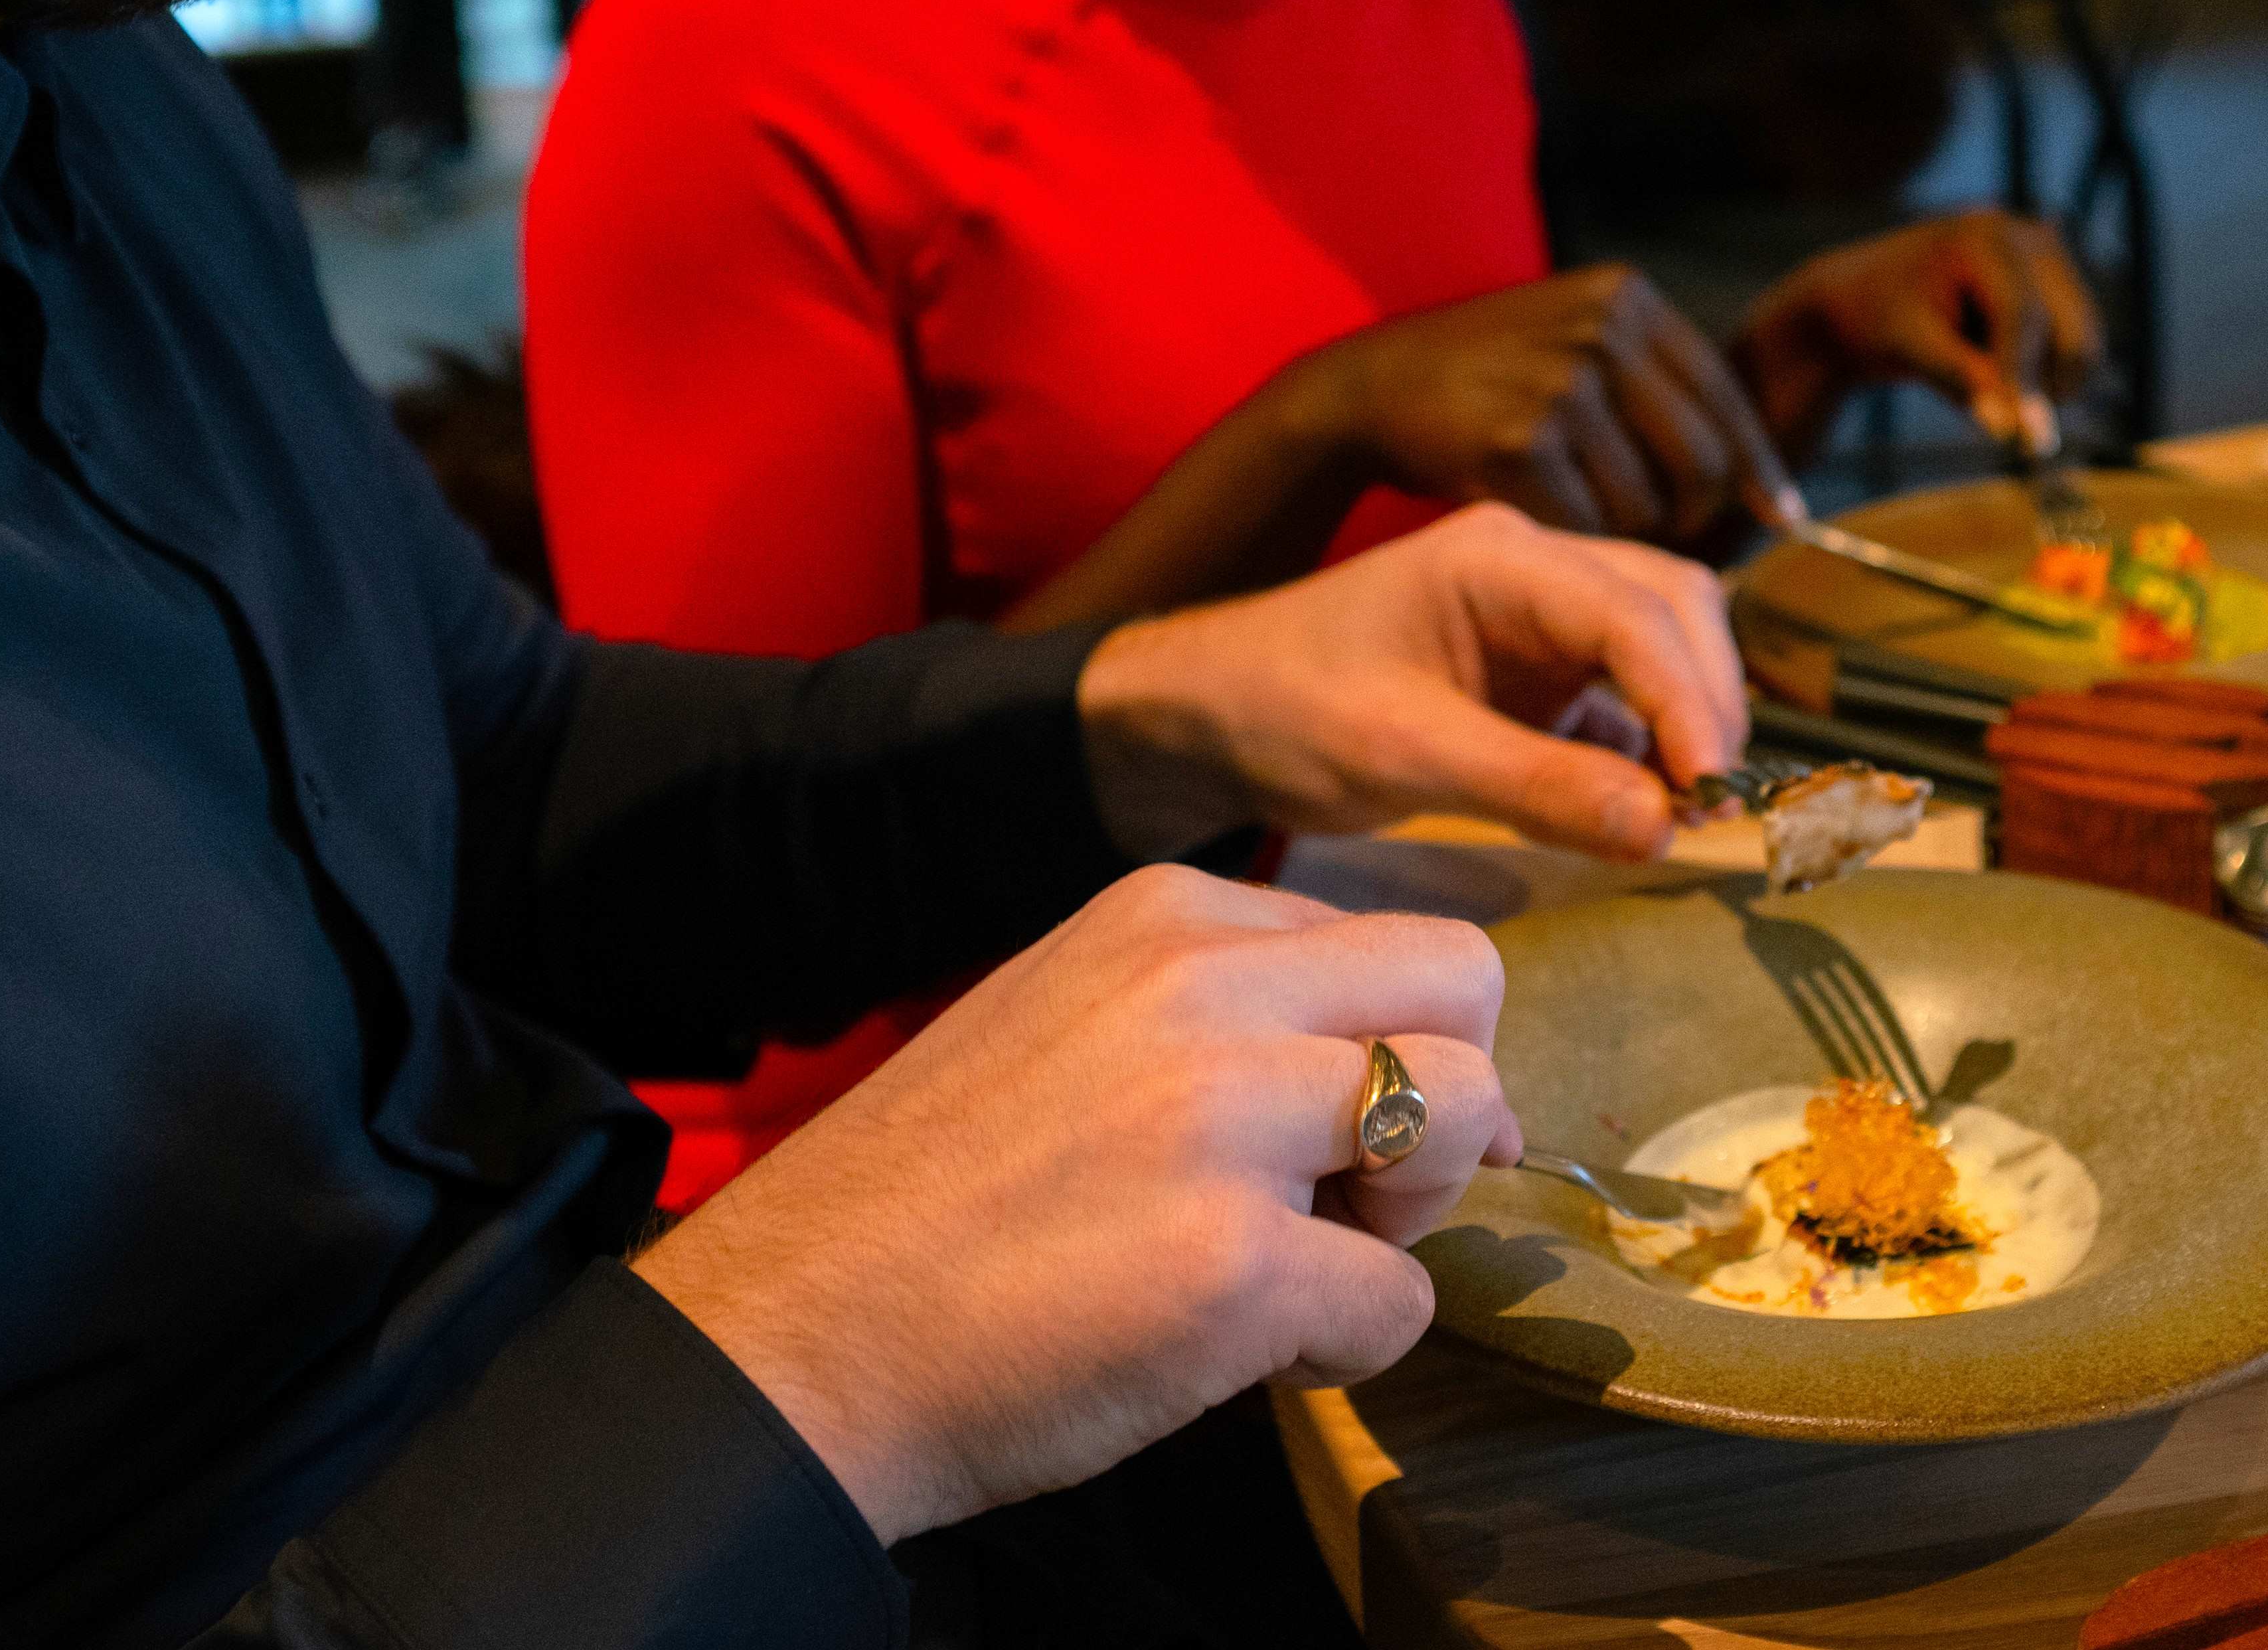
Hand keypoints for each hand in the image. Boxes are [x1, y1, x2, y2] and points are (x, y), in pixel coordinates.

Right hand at [633, 866, 1520, 1544]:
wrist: (798, 1331)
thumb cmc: (935, 1200)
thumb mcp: (1074, 1021)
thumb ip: (1218, 1011)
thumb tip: (1387, 1064)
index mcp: (1165, 917)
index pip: (1389, 937)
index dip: (1394, 1041)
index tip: (1334, 1124)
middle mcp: (1204, 988)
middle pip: (1466, 984)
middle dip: (1452, 1095)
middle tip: (1357, 1190)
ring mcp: (1225, 1119)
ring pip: (1469, 1116)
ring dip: (1408, 1217)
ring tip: (1290, 1262)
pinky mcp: (1237, 1264)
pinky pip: (1402, 1300)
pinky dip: (1344, 1345)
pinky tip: (1231, 1350)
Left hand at [1075, 500, 1744, 860]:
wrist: (1209, 713)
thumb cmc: (1284, 709)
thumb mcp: (1404, 752)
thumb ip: (1536, 786)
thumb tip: (1665, 827)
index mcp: (1498, 556)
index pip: (1633, 612)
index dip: (1691, 701)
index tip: (1716, 789)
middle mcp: (1533, 568)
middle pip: (1672, 610)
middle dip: (1706, 702)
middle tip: (1716, 806)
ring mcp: (1539, 618)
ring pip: (1661, 649)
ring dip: (1688, 725)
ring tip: (1690, 814)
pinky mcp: (1536, 674)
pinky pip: (1623, 698)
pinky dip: (1650, 749)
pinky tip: (1647, 809)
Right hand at [1301, 265, 1784, 543]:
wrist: (1366, 389)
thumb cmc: (1484, 382)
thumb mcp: (1573, 339)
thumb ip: (1654, 384)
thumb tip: (1755, 477)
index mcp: (1626, 298)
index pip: (1724, 392)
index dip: (1756, 464)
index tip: (1780, 514)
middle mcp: (1602, 329)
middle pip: (1701, 459)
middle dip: (1689, 512)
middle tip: (1659, 534)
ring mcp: (1560, 383)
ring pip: (1646, 503)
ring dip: (1619, 528)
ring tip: (1570, 504)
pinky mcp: (1519, 442)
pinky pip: (1587, 527)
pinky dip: (1571, 540)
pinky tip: (1535, 516)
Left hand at [1731, 209, 2099, 454]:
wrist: (1868, 298)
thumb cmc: (1878, 317)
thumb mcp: (1908, 346)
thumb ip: (1961, 380)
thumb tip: (2012, 429)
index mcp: (1983, 237)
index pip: (2020, 314)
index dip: (2025, 378)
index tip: (2028, 437)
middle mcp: (2030, 238)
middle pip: (2071, 333)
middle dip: (2040, 386)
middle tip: (2002, 427)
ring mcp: (2052, 260)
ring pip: (2084, 349)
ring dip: (2042, 384)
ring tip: (1971, 369)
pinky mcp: (2062, 286)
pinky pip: (2078, 352)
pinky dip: (2043, 375)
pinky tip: (1990, 358)